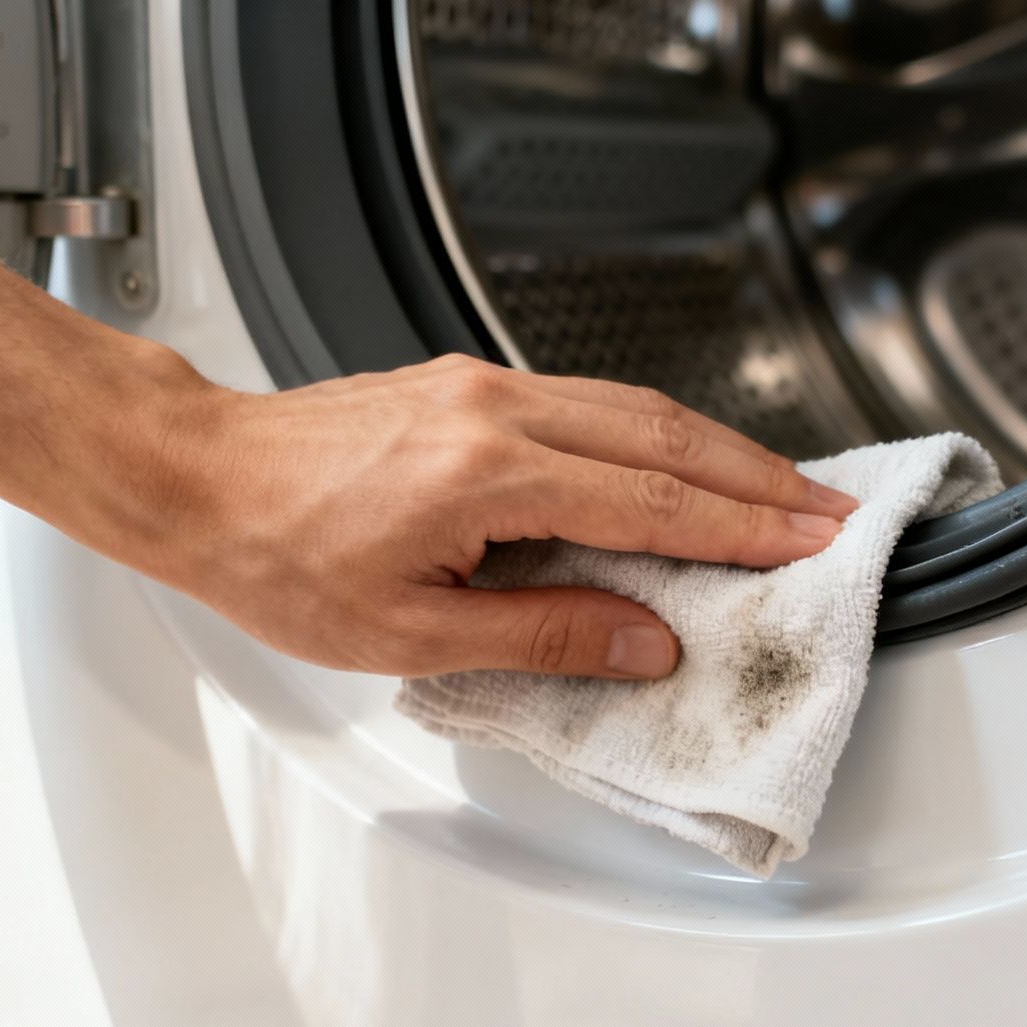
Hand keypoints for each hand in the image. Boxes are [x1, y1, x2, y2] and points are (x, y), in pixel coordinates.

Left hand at [108, 353, 857, 679]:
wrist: (197, 477)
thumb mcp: (408, 633)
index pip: (652, 498)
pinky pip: (588, 400)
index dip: (743, 526)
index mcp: (485, 473)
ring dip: (715, 448)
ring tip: (776, 489)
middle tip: (828, 510)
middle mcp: (494, 409)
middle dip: (758, 476)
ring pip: (632, 405)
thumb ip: (542, 633)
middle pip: (664, 434)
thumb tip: (642, 642)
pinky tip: (677, 461)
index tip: (811, 542)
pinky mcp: (465, 384)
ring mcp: (480, 386)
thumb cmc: (275, 555)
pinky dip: (655, 432)